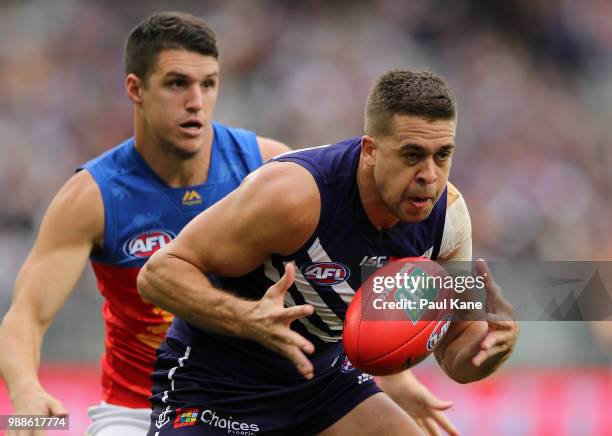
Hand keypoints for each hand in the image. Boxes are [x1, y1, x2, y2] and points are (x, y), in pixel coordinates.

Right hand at [8, 382, 67, 435]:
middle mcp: (25, 425)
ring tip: (30, 434)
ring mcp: (16, 427)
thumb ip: (58, 410)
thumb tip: (65, 415)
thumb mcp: (53, 402)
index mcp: (37, 421)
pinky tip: (21, 434)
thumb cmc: (42, 401)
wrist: (25, 393)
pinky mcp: (10, 428)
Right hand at [243, 263, 315, 378]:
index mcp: (277, 315)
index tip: (310, 309)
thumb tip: (291, 265)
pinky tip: (308, 374)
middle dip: (299, 343)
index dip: (300, 310)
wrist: (246, 323)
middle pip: (290, 337)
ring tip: (309, 370)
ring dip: (300, 361)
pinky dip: (299, 367)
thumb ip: (284, 280)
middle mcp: (278, 330)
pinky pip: (290, 359)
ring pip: (290, 352)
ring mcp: (278, 341)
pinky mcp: (279, 349)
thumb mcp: (273, 292)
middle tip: (310, 348)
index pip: (290, 311)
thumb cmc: (264, 306)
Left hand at [377, 371, 458, 435]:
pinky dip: (413, 430)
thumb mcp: (422, 394)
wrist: (393, 377)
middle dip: (438, 435)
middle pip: (433, 428)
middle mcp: (423, 411)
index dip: (450, 429)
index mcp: (430, 408)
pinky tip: (413, 432)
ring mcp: (413, 412)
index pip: (443, 422)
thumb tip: (451, 405)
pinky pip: (410, 425)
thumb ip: (435, 402)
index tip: (458, 435)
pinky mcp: (403, 412)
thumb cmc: (408, 384)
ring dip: (427, 434)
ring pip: (422, 428)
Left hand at [472, 259, 518, 367]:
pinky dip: (481, 358)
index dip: (489, 285)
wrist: (496, 346)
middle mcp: (506, 325)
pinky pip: (487, 356)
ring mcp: (501, 340)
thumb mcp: (489, 300)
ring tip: (484, 344)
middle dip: (498, 319)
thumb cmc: (494, 318)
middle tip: (489, 318)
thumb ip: (485, 280)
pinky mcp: (492, 353)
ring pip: (497, 340)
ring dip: (490, 342)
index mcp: (504, 309)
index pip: (495, 295)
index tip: (484, 277)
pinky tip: (474, 361)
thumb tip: (479, 259)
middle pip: (503, 321)